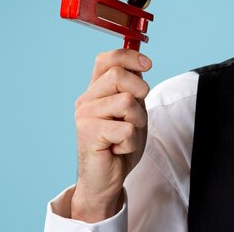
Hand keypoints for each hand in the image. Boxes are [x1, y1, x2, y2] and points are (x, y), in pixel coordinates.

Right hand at [71, 49, 151, 221]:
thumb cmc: (120, 143)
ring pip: (126, 102)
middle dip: (139, 92)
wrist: (107, 178)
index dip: (129, 56)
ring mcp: (85, 116)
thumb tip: (142, 63)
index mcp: (96, 90)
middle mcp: (86, 99)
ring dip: (137, 121)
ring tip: (126, 133)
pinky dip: (131, 141)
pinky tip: (119, 147)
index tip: (148, 65)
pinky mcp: (88, 134)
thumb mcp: (132, 110)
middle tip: (136, 114)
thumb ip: (133, 88)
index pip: (107, 59)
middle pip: (118, 75)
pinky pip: (126, 129)